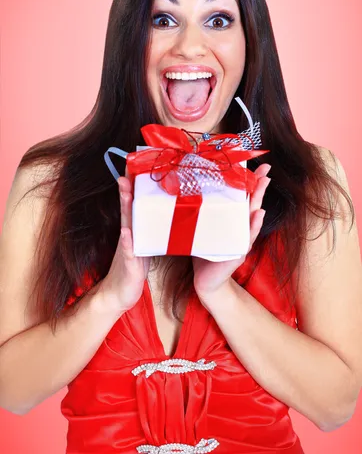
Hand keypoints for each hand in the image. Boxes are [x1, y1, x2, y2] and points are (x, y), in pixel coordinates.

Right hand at [94, 169, 149, 314]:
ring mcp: (126, 249)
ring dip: (125, 207)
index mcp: (134, 230)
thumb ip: (151, 229)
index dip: (133, 186)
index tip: (134, 165)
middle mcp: (128, 236)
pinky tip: (126, 232)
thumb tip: (163, 213)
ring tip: (125, 190)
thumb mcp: (144, 245)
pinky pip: (128, 251)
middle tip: (126, 170)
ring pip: (126, 224)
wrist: (118, 294)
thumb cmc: (133, 268)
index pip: (133, 204)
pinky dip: (126, 241)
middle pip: (127, 208)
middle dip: (127, 189)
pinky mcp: (129, 265)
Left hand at [192, 163, 271, 298]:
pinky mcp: (238, 253)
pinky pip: (247, 237)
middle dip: (260, 186)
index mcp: (233, 221)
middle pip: (253, 204)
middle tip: (266, 170)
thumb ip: (204, 213)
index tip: (257, 166)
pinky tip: (258, 214)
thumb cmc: (205, 254)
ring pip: (252, 218)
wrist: (206, 281)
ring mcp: (241, 240)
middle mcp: (240, 228)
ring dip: (258, 200)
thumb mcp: (204, 229)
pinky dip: (253, 226)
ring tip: (264, 184)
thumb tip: (193, 189)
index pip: (243, 198)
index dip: (251, 182)